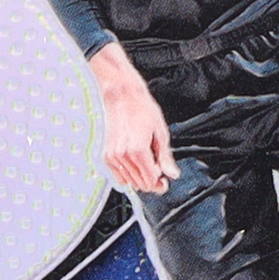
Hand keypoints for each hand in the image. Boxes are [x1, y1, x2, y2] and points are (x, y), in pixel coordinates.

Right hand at [89, 43, 179, 193]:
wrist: (121, 96)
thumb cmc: (140, 108)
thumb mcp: (160, 132)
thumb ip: (165, 157)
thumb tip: (172, 174)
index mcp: (138, 150)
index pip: (150, 181)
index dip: (160, 182)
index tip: (165, 179)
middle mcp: (122, 155)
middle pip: (140, 183)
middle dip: (152, 180)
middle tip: (158, 170)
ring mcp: (112, 156)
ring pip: (129, 182)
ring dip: (140, 177)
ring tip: (147, 162)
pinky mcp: (106, 155)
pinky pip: (118, 176)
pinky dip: (128, 174)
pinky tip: (136, 163)